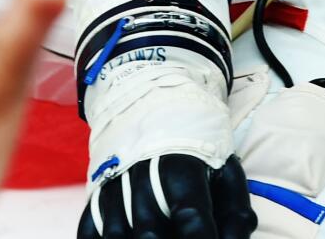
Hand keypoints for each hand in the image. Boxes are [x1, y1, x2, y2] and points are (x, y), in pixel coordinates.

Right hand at [77, 152, 256, 238]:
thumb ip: (234, 210)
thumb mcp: (224, 166)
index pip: (191, 215)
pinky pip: (89, 234)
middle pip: (149, 234)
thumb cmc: (195, 143)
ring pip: (116, 237)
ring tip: (160, 235)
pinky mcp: (93, 196)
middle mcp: (141, 177)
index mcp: (179, 166)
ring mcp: (112, 186)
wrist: (149, 99)